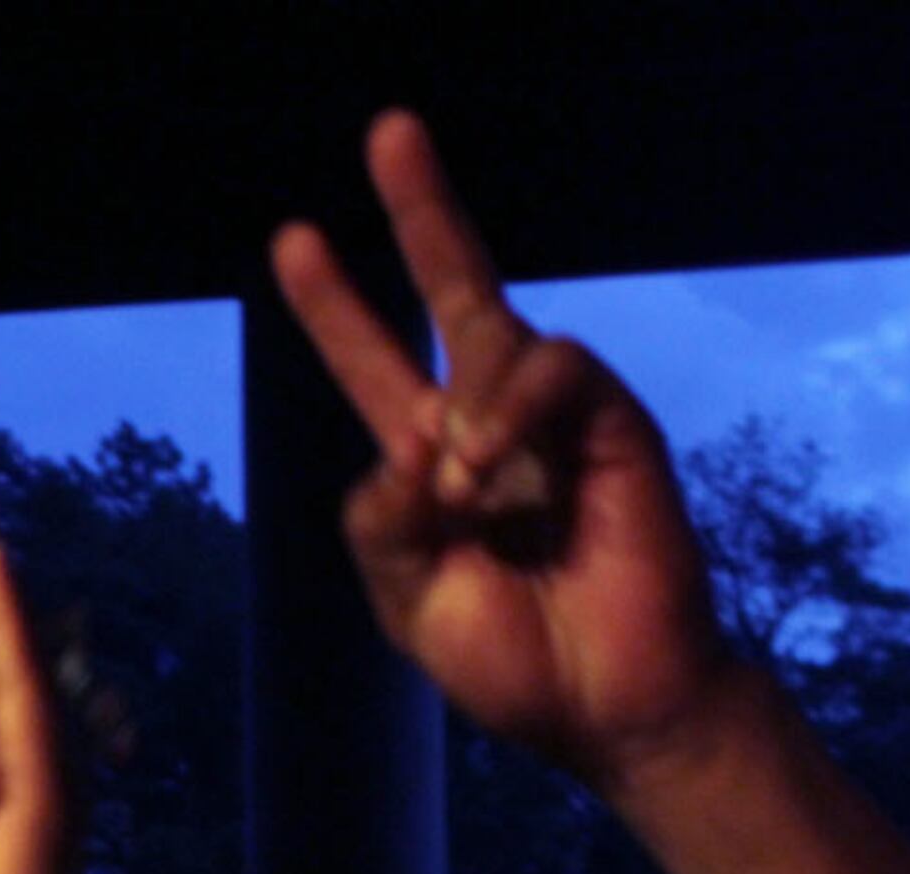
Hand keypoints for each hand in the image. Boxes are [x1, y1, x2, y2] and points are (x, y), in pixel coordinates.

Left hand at [269, 111, 737, 789]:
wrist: (606, 707)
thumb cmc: (512, 660)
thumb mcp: (407, 602)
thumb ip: (379, 524)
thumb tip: (407, 443)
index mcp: (429, 466)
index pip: (373, 365)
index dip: (337, 305)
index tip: (294, 239)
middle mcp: (489, 426)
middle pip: (455, 292)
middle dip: (422, 211)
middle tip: (388, 130)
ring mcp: (555, 421)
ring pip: (496, 342)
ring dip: (463, 413)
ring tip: (461, 494)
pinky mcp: (615, 425)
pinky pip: (557, 369)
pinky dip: (511, 410)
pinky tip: (490, 470)